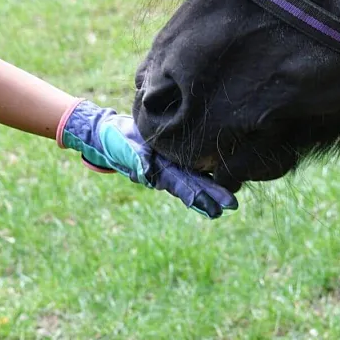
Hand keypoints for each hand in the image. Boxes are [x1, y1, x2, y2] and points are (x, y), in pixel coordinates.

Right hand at [57, 99, 238, 218]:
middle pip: (192, 184)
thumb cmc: (114, 139)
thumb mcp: (123, 148)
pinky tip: (219, 176)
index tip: (215, 209)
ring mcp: (167, 162)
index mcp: (157, 171)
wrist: (107, 131)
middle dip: (211, 196)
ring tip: (230, 201)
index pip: (182, 186)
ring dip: (210, 188)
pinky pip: (188, 164)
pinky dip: (203, 172)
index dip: (199, 197)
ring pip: (192, 177)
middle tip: (232, 206)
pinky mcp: (168, 152)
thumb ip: (136, 158)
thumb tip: (147, 171)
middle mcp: (165, 170)